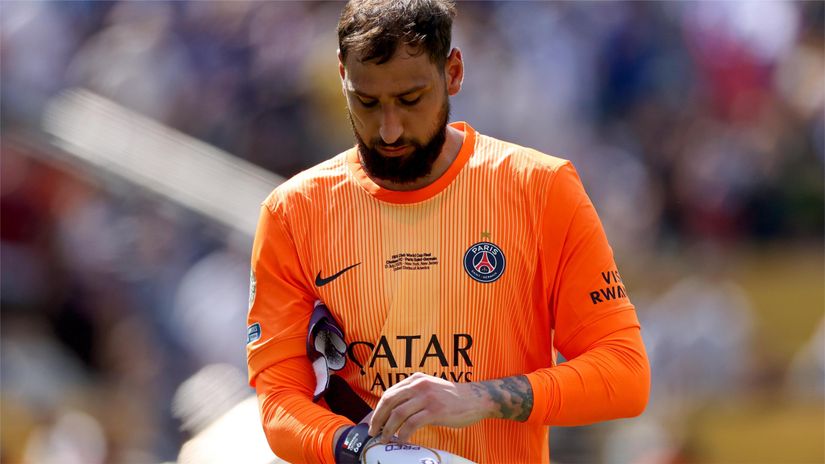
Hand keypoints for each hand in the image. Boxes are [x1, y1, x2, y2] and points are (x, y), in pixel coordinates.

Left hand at [367, 373, 492, 442]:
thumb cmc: (452, 398)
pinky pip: (412, 424)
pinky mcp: (435, 410)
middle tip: (373, 432)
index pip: (389, 393)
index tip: (373, 421)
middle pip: (389, 402)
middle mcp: (419, 385)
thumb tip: (393, 413)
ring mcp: (427, 397)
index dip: (378, 409)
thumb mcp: (430, 389)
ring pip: (398, 414)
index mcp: (416, 379)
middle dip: (377, 419)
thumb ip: (414, 395)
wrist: (476, 399)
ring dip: (388, 429)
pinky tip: (402, 440)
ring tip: (385, 438)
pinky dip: (403, 434)